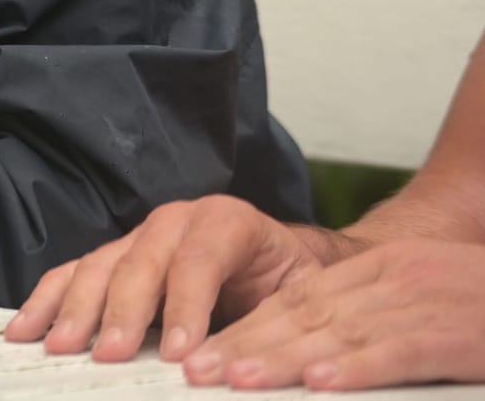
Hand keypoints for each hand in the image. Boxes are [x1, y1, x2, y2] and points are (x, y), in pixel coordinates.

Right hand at [5, 195, 346, 362]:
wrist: (283, 263)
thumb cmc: (289, 285)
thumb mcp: (296, 301)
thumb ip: (266, 325)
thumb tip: (238, 364)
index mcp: (228, 222)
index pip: (200, 259)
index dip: (187, 306)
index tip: (181, 355)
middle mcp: (176, 221)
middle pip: (140, 262)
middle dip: (123, 311)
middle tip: (112, 354)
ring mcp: (138, 236)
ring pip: (99, 265)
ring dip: (77, 309)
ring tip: (62, 346)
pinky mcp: (114, 257)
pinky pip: (73, 272)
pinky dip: (48, 300)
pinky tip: (27, 328)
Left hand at [183, 239, 484, 389]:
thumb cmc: (482, 315)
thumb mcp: (419, 306)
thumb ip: (367, 326)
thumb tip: (309, 364)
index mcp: (384, 269)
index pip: (298, 299)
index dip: (247, 328)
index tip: (200, 355)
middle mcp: (399, 277)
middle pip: (306, 313)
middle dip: (248, 345)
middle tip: (196, 372)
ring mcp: (432, 300)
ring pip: (344, 332)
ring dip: (285, 358)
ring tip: (238, 380)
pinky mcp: (463, 334)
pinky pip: (404, 351)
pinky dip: (362, 368)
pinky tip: (324, 384)